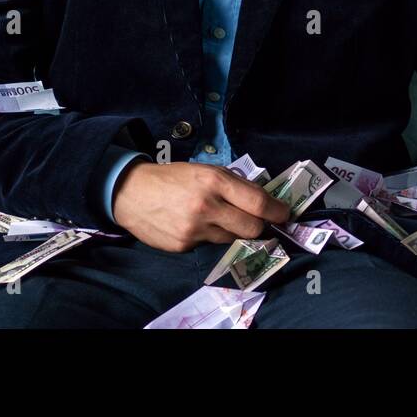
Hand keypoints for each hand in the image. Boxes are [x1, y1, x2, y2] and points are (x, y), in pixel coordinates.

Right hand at [112, 161, 290, 251]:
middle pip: (252, 228)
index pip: (258, 203)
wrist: (131, 192)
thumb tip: (263, 200)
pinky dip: (209, 235)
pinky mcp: (183, 246)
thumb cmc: (174, 177)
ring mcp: (194, 230)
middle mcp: (206, 207)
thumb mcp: (206, 170)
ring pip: (232, 238)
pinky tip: (195, 224)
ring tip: (218, 217)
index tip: (284, 214)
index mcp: (215, 181)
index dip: (277, 211)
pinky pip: (209, 244)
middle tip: (260, 221)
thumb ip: (234, 184)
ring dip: (233, 230)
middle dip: (260, 226)